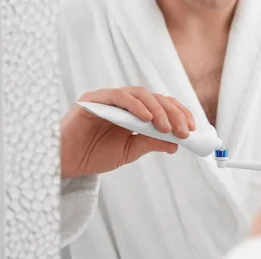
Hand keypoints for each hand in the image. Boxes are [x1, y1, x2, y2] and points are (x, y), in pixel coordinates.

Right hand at [61, 87, 195, 177]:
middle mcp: (124, 103)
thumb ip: (151, 143)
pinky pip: (119, 97)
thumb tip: (176, 143)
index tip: (193, 129)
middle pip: (155, 98)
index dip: (180, 114)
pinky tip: (147, 119)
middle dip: (173, 113)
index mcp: (134, 113)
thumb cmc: (95, 154)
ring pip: (140, 94)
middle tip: (184, 130)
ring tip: (166, 127)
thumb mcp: (130, 151)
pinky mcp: (94, 100)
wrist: (67, 162)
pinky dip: (135, 105)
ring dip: (157, 110)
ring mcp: (109, 99)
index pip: (162, 106)